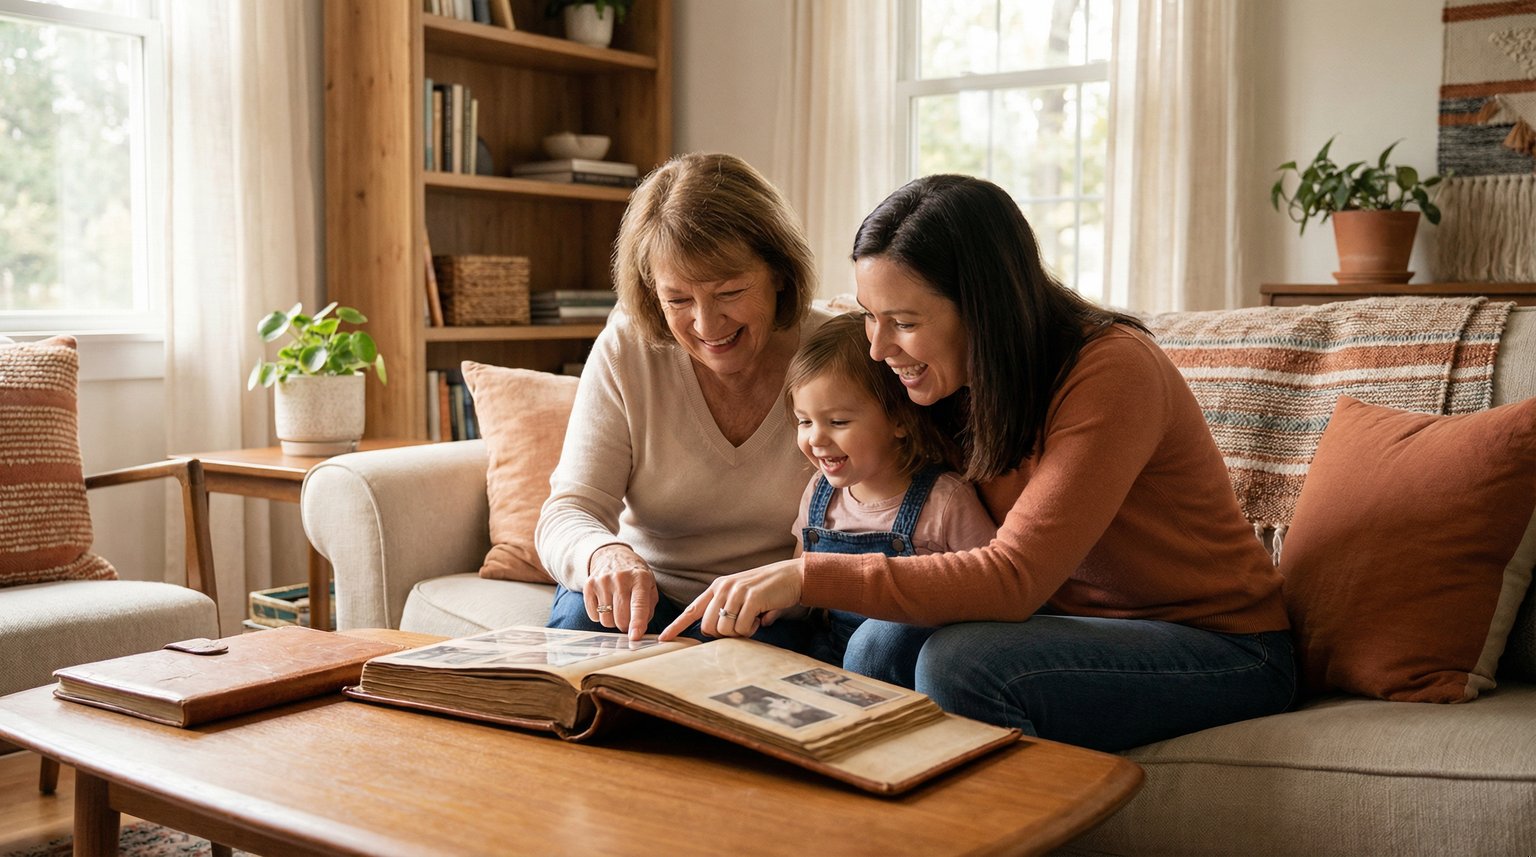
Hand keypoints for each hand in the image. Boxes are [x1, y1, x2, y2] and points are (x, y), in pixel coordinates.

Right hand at [585, 545, 659, 640]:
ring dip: (612, 622)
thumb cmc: (635, 576)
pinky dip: (600, 617)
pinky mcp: (589, 585)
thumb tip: (639, 631)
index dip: (637, 623)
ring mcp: (602, 581)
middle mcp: (620, 578)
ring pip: (606, 619)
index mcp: (640, 578)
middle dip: (625, 626)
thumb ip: (648, 608)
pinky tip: (606, 605)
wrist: (612, 555)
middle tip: (627, 621)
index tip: (635, 637)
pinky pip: (593, 615)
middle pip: (620, 617)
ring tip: (617, 611)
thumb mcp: (649, 586)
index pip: (638, 605)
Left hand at [659, 559, 803, 640]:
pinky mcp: (751, 598)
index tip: (664, 639)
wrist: (793, 576)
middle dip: (724, 635)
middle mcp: (723, 588)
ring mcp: (736, 592)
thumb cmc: (768, 590)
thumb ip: (727, 611)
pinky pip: (743, 628)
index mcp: (718, 588)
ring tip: (754, 619)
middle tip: (742, 627)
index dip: (677, 626)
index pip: (692, 610)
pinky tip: (761, 617)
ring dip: (741, 632)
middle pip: (709, 627)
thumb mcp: (742, 596)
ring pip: (725, 630)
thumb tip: (716, 633)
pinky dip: (753, 629)